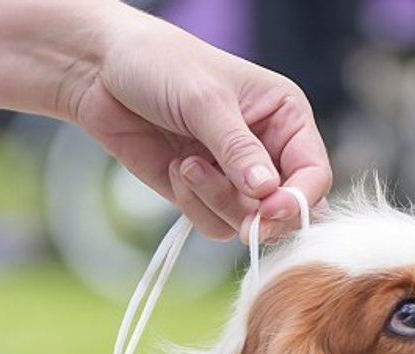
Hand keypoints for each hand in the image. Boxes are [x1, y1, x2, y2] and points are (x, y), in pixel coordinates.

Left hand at [0, 0, 331, 240]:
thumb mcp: (204, 101)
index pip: (314, 175)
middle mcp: (269, 151)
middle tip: (234, 213)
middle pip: (286, 210)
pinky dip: (194, 205)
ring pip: (248, 223)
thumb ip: (238, 150)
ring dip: (215, 202)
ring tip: (187, 164)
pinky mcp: (206, 196)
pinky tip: (176, 169)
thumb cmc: (159, 66)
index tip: (266, 212)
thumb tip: (268, 193)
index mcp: (287, 116)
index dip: (296, 200)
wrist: (101, 75)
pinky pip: (215, 226)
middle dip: (255, 213)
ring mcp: (237, 178)